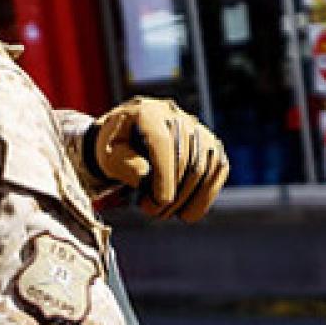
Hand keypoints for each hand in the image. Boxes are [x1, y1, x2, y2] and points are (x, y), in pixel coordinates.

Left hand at [91, 97, 229, 221]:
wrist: (127, 138)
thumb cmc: (115, 149)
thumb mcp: (107, 155)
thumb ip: (122, 164)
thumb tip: (145, 175)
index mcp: (147, 112)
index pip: (162, 143)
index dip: (164, 175)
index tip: (161, 201)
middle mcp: (176, 114)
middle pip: (185, 159)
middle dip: (173, 194)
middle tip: (152, 212)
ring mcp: (197, 128)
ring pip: (204, 168)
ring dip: (188, 199)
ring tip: (166, 212)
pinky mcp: (210, 144)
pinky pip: (218, 170)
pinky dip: (205, 196)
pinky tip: (188, 211)